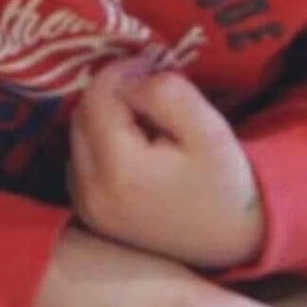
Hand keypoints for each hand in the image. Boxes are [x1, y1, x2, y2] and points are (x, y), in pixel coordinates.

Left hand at [68, 61, 264, 269]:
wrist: (229, 241)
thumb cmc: (225, 185)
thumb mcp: (209, 130)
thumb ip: (166, 95)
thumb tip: (130, 79)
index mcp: (118, 170)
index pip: (97, 98)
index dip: (121, 72)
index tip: (152, 64)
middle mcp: (90, 192)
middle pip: (81, 115)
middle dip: (112, 95)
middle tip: (151, 89)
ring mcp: (85, 206)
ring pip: (77, 136)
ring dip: (104, 118)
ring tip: (147, 122)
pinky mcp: (88, 214)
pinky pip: (80, 161)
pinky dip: (101, 144)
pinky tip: (135, 148)